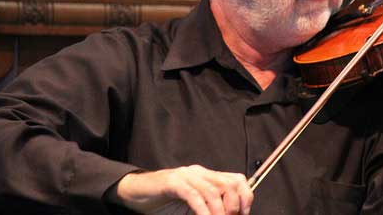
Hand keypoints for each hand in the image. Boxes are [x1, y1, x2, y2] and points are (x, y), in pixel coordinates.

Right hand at [105, 165, 252, 214]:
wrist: (137, 192)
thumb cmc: (165, 202)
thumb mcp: (193, 204)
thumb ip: (210, 206)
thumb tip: (229, 214)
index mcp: (207, 176)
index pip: (236, 179)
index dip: (245, 196)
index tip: (244, 213)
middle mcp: (199, 172)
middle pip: (228, 183)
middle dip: (234, 205)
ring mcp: (186, 176)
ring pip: (212, 190)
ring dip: (219, 210)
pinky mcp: (172, 183)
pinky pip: (193, 195)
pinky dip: (202, 210)